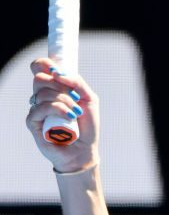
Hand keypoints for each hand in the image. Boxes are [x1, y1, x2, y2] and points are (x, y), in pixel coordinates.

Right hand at [26, 58, 99, 172]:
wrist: (85, 150)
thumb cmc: (87, 126)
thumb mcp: (89, 99)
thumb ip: (77, 81)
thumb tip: (57, 73)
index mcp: (52, 88)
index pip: (38, 68)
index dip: (43, 64)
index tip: (57, 71)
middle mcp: (42, 97)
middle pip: (40, 78)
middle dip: (60, 86)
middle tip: (75, 98)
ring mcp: (36, 109)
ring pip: (42, 93)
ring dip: (63, 101)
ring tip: (76, 113)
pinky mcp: (33, 123)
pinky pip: (39, 109)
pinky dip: (57, 109)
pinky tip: (70, 117)